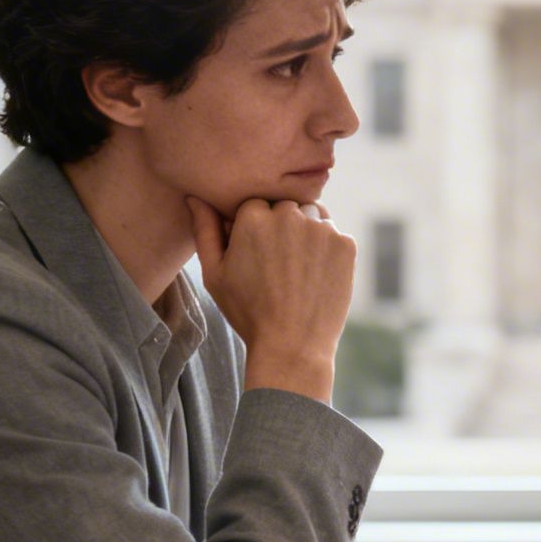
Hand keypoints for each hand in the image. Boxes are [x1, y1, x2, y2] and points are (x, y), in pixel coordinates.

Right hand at [189, 196, 354, 401]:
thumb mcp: (215, 273)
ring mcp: (321, 229)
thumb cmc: (247, 311)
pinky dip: (328, 250)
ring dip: (307, 234)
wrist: (292, 345)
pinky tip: (315, 276)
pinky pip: (335, 235)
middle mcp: (290, 214)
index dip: (254, 230)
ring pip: (313, 217)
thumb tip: (194, 197)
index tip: (255, 255)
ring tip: (296, 270)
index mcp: (253, 216)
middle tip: (277, 266)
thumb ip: (205, 230)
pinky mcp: (346, 244)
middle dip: (282, 227)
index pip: (255, 205)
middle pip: (286, 207)